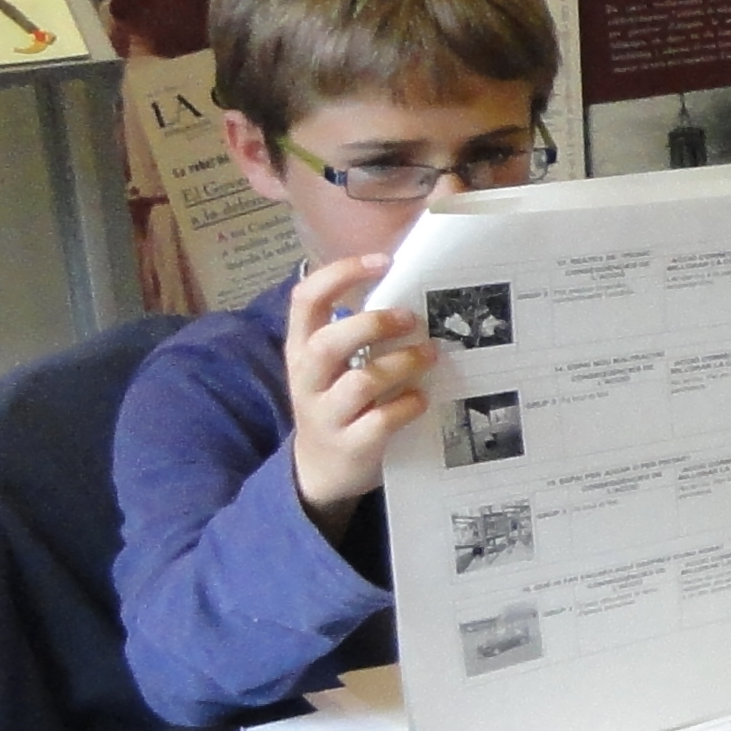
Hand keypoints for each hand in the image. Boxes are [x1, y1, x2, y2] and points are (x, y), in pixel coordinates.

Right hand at [282, 256, 425, 520]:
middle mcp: (307, 378)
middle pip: (328, 343)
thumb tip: (412, 294)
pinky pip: (381, 420)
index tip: (383, 261)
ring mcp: (326, 414)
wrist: (320, 470)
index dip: (341, 274)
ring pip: (360, 382)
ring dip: (402, 364)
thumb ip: (358, 335)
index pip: (305, 300)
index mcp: (301, 348)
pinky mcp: (350, 444)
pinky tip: (421, 398)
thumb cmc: (338, 403)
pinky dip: (407, 405)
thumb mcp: (334, 366)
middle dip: (373, 325)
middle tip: (411, 318)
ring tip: (430, 354)